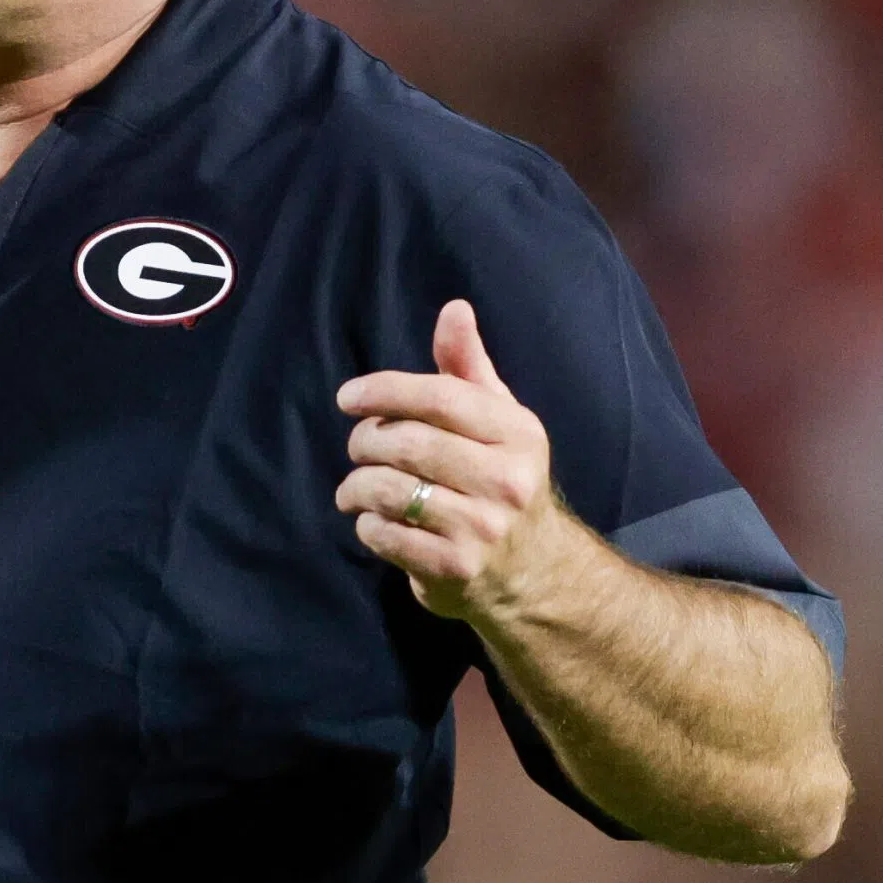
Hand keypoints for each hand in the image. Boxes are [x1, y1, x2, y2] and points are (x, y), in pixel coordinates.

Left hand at [335, 300, 573, 621]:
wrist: (534, 573)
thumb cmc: (502, 481)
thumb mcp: (497, 422)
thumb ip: (468, 367)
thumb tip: (454, 309)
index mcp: (518, 435)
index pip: (441, 397)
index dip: (386, 390)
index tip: (348, 397)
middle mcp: (506, 480)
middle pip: (407, 443)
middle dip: (365, 441)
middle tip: (358, 448)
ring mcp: (480, 528)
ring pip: (388, 489)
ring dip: (355, 486)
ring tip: (354, 488)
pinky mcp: (453, 569)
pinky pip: (383, 534)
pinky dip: (366, 524)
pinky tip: (375, 521)